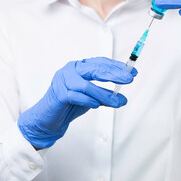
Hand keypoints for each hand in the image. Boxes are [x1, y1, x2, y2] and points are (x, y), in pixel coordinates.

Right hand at [18, 57, 137, 148]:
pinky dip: (88, 100)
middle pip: (95, 69)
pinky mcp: (58, 94)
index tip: (132, 72)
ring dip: (104, 94)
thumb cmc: (69, 104)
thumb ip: (105, 95)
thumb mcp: (92, 98)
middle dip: (114, 74)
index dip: (117, 67)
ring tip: (117, 102)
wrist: (49, 117)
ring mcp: (63, 81)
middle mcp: (70, 70)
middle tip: (128, 79)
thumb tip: (122, 98)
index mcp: (79, 67)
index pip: (100, 62)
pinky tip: (96, 105)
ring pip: (87, 85)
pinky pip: (76, 96)